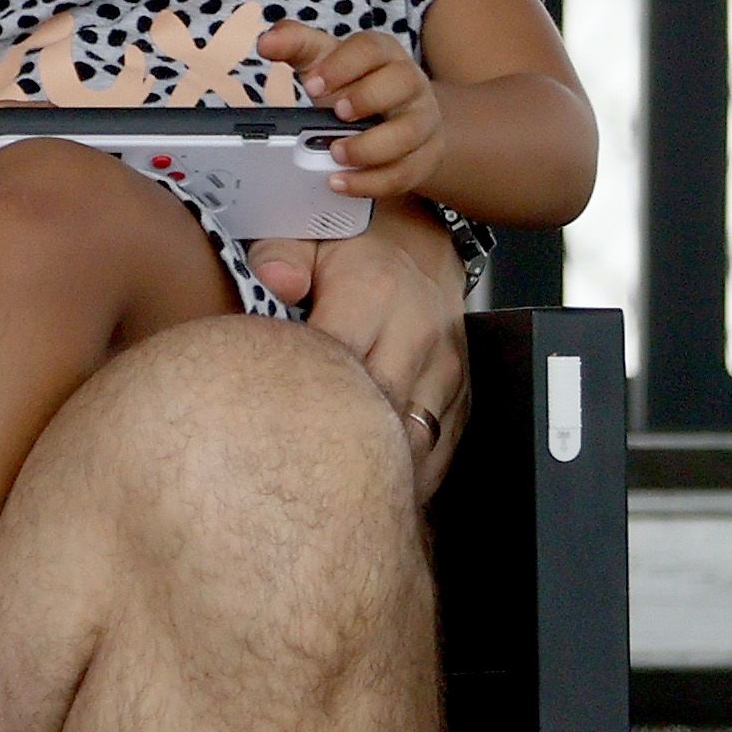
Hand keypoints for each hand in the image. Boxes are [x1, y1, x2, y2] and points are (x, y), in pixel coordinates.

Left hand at [253, 201, 471, 496]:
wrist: (416, 246)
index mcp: (376, 291)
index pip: (335, 362)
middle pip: (376, 413)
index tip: (268, 425)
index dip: (299, 399)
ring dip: (375, 472)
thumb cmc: (349, 251)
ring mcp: (446, 368)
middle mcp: (419, 332)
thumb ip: (279, 255)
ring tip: (330, 496)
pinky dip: (407, 478)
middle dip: (335, 450)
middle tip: (292, 476)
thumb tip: (276, 281)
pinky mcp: (462, 396)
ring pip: (414, 444)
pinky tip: (372, 490)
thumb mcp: (305, 236)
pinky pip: (440, 453)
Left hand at [264, 21, 446, 202]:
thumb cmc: (358, 87)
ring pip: (408, 133)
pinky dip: (370, 182)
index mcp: (384, 54)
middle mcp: (410, 83)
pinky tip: (341, 182)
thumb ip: (296, 46)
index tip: (312, 85)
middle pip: (401, 81)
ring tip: (335, 154)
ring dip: (369, 147)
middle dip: (366, 98)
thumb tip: (266, 42)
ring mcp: (421, 121)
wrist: (403, 120)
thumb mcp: (327, 63)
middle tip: (336, 113)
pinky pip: (404, 173)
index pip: (371, 48)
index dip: (342, 65)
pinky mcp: (423, 157)